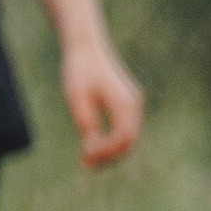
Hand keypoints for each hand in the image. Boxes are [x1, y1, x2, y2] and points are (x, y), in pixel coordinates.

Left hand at [61, 41, 142, 167]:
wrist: (86, 46)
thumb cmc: (80, 70)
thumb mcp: (77, 100)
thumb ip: (86, 126)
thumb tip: (90, 152)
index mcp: (125, 102)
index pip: (122, 138)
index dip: (105, 153)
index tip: (84, 159)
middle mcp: (134, 105)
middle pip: (128, 142)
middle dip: (108, 156)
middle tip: (84, 165)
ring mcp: (133, 104)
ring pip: (127, 138)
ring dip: (110, 150)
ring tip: (87, 159)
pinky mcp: (127, 104)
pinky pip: (124, 129)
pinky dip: (111, 140)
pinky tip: (93, 144)